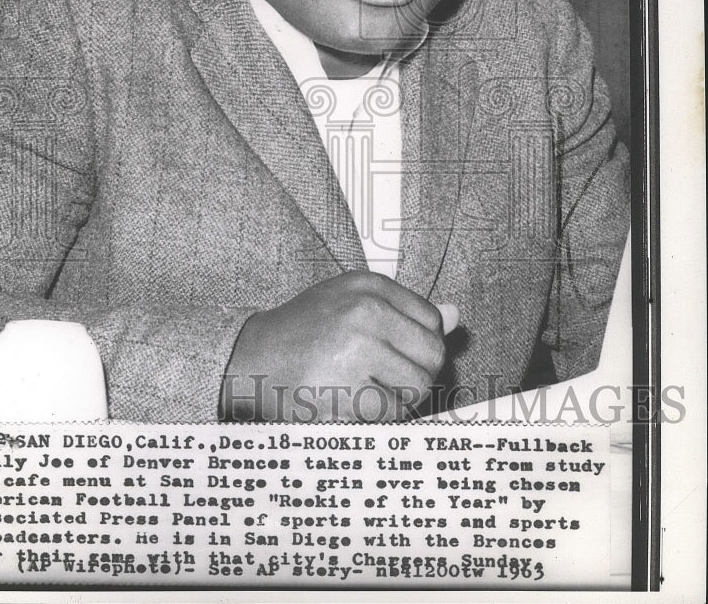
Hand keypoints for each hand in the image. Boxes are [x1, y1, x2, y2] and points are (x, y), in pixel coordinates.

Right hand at [220, 272, 458, 422]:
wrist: (250, 359)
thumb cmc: (305, 333)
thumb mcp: (351, 305)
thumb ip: (404, 312)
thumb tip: (457, 316)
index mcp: (368, 286)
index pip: (431, 321)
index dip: (418, 347)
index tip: (392, 355)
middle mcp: (364, 311)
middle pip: (432, 355)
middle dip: (415, 376)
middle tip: (382, 381)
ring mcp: (354, 350)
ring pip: (417, 387)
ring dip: (397, 401)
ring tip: (362, 392)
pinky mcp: (344, 390)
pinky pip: (391, 414)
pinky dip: (377, 420)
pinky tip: (349, 406)